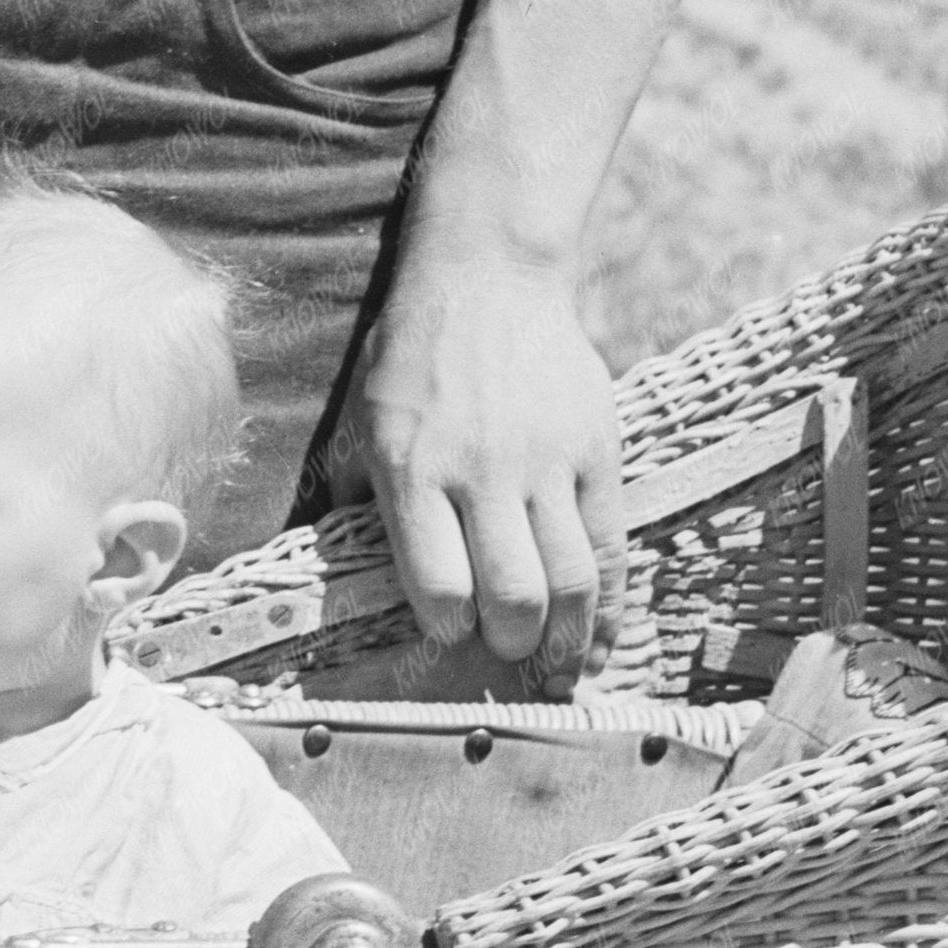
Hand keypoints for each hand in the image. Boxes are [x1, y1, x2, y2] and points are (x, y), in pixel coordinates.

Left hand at [353, 240, 628, 690]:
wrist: (488, 277)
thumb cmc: (411, 358)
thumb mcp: (359, 420)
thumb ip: (351, 497)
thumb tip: (336, 575)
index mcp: (412, 469)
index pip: (439, 583)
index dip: (446, 626)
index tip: (448, 633)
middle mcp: (482, 472)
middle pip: (513, 594)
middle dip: (511, 645)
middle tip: (507, 658)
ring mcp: (547, 462)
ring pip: (571, 579)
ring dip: (568, 641)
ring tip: (558, 671)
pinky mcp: (597, 451)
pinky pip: (611, 545)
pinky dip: (611, 605)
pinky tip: (603, 641)